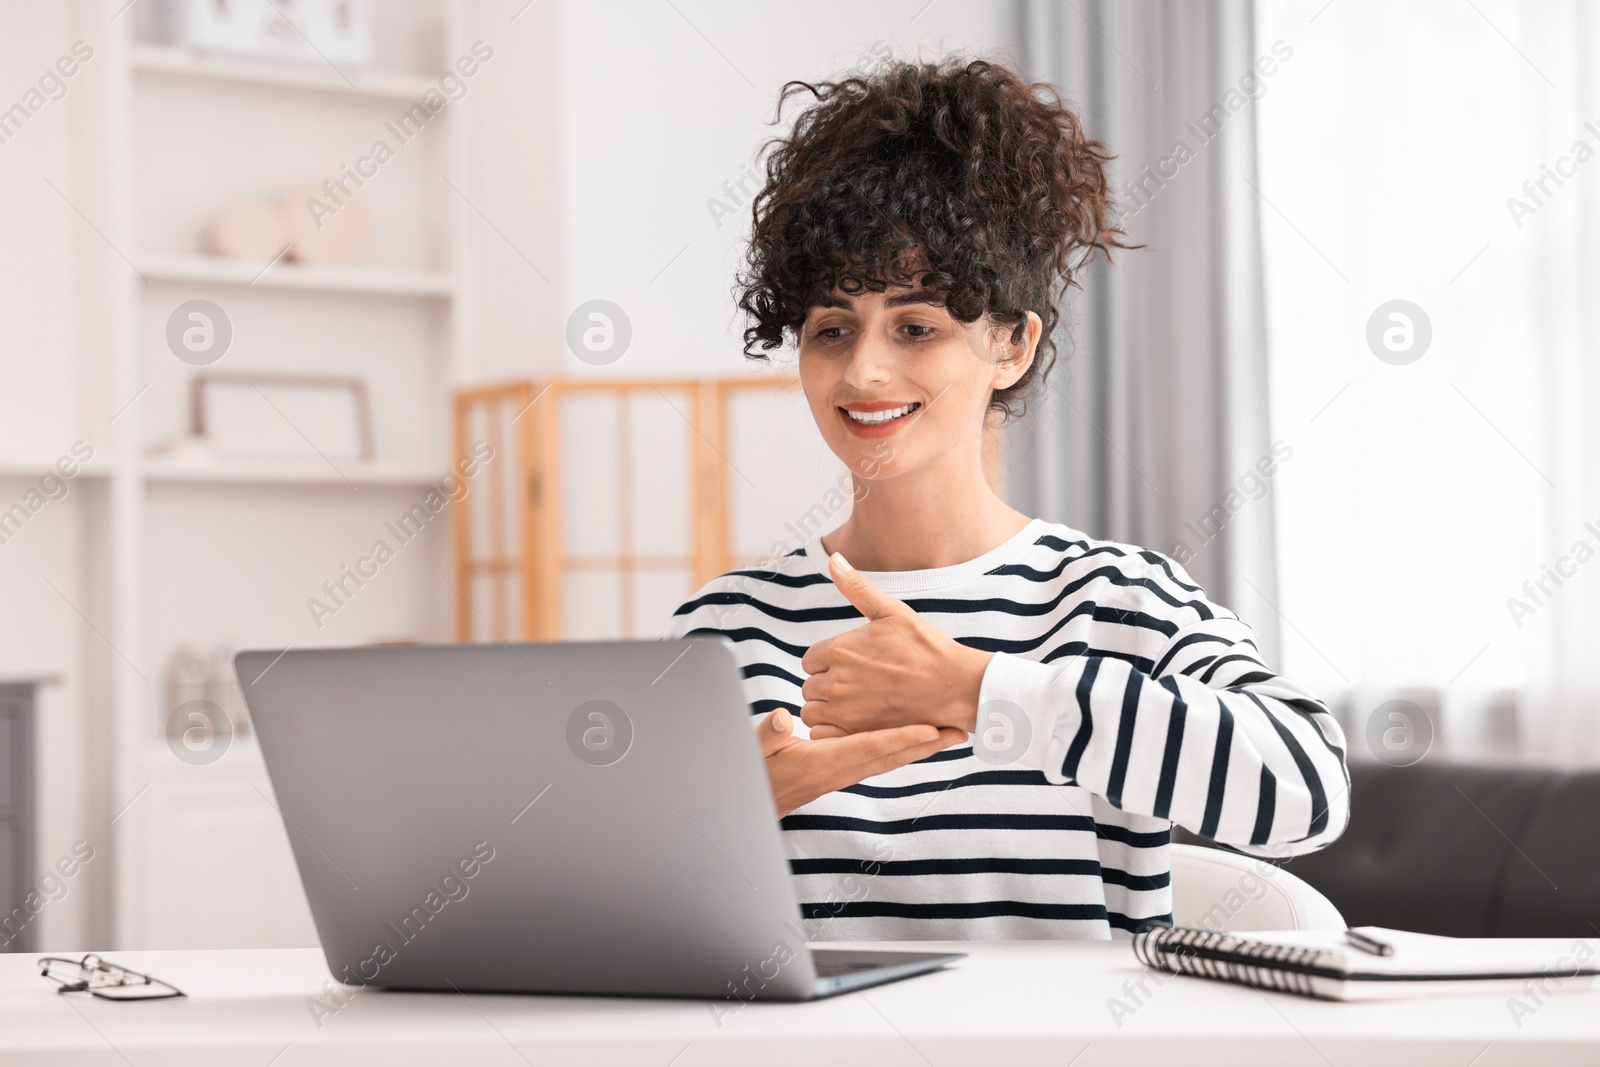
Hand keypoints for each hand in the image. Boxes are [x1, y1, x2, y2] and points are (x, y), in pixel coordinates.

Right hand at [755, 707, 964, 817]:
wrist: (751, 804)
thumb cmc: (752, 774)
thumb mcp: (753, 752)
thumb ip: (767, 736)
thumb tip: (782, 716)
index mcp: (821, 763)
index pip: (868, 748)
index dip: (901, 738)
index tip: (930, 729)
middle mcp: (839, 771)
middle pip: (891, 757)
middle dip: (927, 745)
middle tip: (960, 730)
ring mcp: (843, 773)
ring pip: (889, 759)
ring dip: (921, 747)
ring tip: (950, 732)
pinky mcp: (842, 769)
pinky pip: (879, 758)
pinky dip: (902, 748)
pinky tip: (917, 737)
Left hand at [799, 552, 991, 737]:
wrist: (956, 687)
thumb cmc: (927, 648)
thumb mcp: (892, 611)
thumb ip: (856, 588)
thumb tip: (833, 559)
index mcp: (839, 649)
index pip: (810, 659)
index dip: (828, 662)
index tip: (850, 666)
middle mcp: (835, 681)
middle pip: (810, 686)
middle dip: (827, 685)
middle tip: (857, 686)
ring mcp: (844, 711)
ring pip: (813, 712)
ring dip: (827, 709)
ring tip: (856, 705)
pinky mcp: (856, 735)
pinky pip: (823, 735)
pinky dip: (833, 732)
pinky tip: (855, 723)